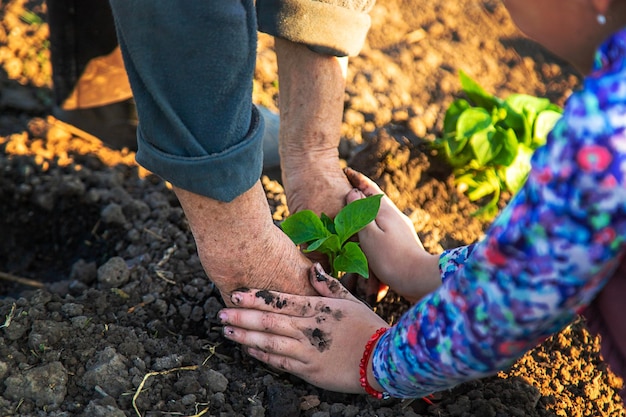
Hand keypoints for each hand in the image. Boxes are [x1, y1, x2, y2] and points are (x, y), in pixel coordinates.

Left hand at [219, 263, 389, 393]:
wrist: (383, 359)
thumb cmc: (367, 326)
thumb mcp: (350, 300)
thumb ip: (328, 285)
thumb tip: (311, 267)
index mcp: (317, 309)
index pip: (279, 301)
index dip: (255, 297)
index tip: (235, 294)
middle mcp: (308, 329)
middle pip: (268, 321)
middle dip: (242, 317)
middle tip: (220, 313)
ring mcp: (307, 351)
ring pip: (269, 343)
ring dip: (246, 337)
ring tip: (227, 331)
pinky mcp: (308, 370)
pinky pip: (280, 362)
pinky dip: (263, 356)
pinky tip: (249, 351)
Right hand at [344, 168, 440, 301]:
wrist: (418, 278)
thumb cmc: (390, 257)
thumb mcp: (369, 234)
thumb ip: (359, 212)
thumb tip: (353, 192)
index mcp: (386, 210)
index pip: (370, 188)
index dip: (357, 179)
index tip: (346, 170)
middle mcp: (395, 215)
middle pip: (376, 198)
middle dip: (363, 191)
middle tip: (348, 185)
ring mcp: (401, 228)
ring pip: (381, 212)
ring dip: (368, 208)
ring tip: (355, 207)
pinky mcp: (403, 241)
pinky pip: (384, 226)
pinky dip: (373, 223)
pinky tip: (369, 230)